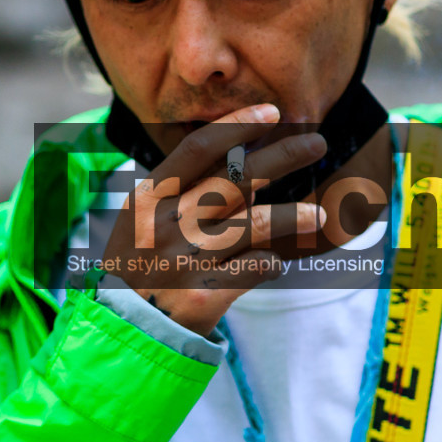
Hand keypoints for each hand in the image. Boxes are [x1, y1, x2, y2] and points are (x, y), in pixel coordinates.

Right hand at [101, 104, 327, 335]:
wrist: (122, 329)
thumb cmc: (139, 265)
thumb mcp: (143, 222)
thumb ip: (185, 193)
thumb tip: (243, 162)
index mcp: (149, 198)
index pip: (198, 149)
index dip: (237, 126)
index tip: (271, 112)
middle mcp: (168, 224)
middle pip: (236, 179)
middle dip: (283, 157)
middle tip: (317, 144)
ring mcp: (186, 260)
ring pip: (257, 224)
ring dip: (294, 215)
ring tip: (318, 215)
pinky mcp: (204, 295)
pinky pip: (255, 268)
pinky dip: (271, 262)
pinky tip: (276, 262)